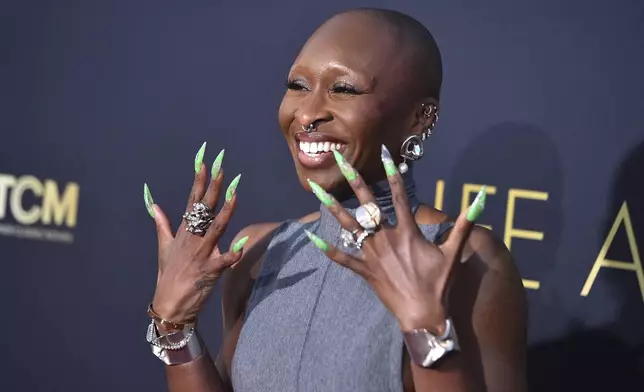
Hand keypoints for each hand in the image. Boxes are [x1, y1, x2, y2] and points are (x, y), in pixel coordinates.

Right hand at [143, 143, 248, 327]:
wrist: (170, 306)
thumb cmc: (169, 275)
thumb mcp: (164, 247)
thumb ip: (161, 223)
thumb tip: (152, 202)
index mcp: (184, 232)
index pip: (193, 200)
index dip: (199, 180)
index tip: (204, 160)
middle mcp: (192, 239)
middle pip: (204, 208)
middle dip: (213, 186)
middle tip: (221, 165)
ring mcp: (200, 254)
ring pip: (215, 228)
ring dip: (226, 210)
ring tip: (234, 191)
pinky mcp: (209, 271)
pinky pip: (223, 261)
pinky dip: (232, 254)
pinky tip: (242, 245)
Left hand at [305, 146, 485, 333]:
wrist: (423, 315)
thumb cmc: (439, 284)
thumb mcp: (454, 252)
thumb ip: (465, 224)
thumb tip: (481, 200)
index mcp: (407, 232)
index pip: (400, 195)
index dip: (393, 173)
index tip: (385, 154)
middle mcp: (386, 238)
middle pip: (367, 204)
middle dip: (354, 180)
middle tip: (341, 160)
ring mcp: (372, 255)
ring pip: (348, 226)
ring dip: (332, 206)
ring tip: (316, 190)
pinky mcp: (364, 271)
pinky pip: (343, 259)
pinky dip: (328, 249)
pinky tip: (312, 237)